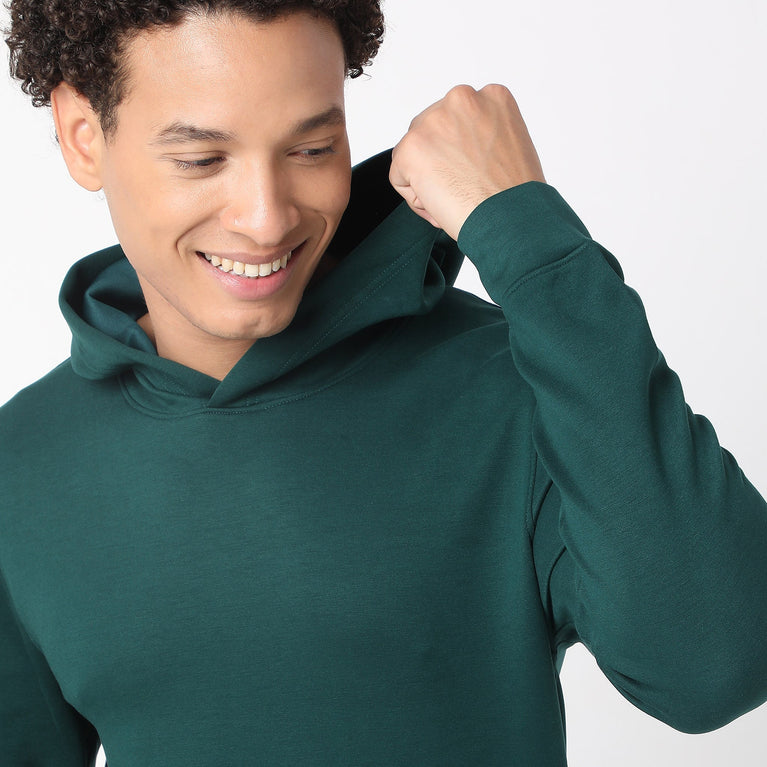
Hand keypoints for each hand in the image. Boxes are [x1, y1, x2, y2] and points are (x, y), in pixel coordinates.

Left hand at [389, 84, 544, 240]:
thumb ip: (484, 135)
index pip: (456, 122)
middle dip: (439, 163)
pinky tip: (443, 204)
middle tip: (461, 187)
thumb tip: (460, 147)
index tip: (473, 173)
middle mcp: (461, 99)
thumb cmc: (516, 196)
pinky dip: (416, 198)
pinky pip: (399, 177)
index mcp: (490, 97)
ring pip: (413, 155)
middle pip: (430, 134)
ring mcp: (434, 120)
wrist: (512, 218)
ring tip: (455, 196)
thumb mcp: (511, 146)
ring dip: (427, 179)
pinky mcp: (412, 147)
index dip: (460, 155)